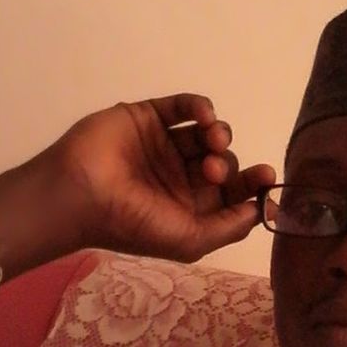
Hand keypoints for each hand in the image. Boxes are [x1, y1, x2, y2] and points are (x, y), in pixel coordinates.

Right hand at [37, 93, 275, 261]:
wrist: (81, 194)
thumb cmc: (134, 224)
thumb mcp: (190, 240)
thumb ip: (230, 227)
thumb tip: (263, 209)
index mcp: (189, 206)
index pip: (232, 193)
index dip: (252, 184)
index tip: (265, 175)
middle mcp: (180, 176)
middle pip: (223, 162)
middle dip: (227, 165)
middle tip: (212, 171)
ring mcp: (165, 145)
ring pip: (208, 133)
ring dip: (219, 135)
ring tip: (211, 144)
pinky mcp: (149, 117)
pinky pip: (185, 107)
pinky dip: (201, 108)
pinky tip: (205, 117)